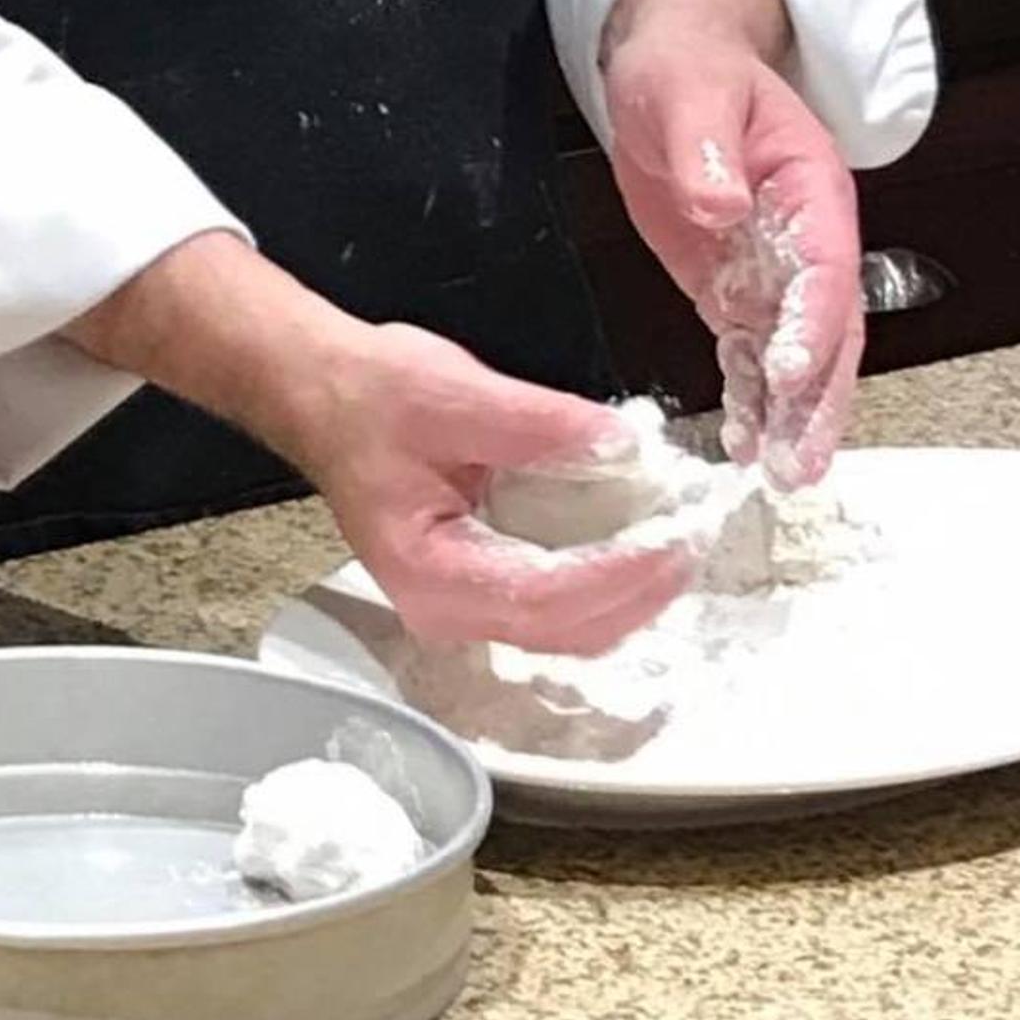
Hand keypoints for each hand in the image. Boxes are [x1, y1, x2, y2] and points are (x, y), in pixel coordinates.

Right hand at [282, 321, 700, 655]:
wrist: (325, 395)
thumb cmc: (368, 396)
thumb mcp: (452, 391)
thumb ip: (541, 422)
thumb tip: (624, 442)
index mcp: (426, 570)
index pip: (545, 597)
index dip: (620, 575)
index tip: (676, 537)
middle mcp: (443, 608)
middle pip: (569, 629)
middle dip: (642, 589)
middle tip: (695, 535)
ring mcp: (464, 607)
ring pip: (573, 628)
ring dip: (633, 591)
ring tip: (677, 538)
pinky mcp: (483, 590)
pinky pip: (562, 608)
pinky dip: (609, 582)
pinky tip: (637, 541)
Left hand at [601, 0, 865, 486]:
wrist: (674, 67)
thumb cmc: (689, 67)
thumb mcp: (688, 89)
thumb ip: (705, 147)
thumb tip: (721, 206)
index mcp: (810, 190)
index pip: (824, 269)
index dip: (812, 325)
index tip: (788, 372)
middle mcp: (804, 240)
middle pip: (826, 332)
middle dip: (816, 399)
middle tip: (798, 463)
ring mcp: (770, 269)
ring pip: (795, 355)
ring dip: (790, 415)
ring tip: (780, 474)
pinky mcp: (732, 286)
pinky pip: (750, 351)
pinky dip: (751, 397)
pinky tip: (744, 443)